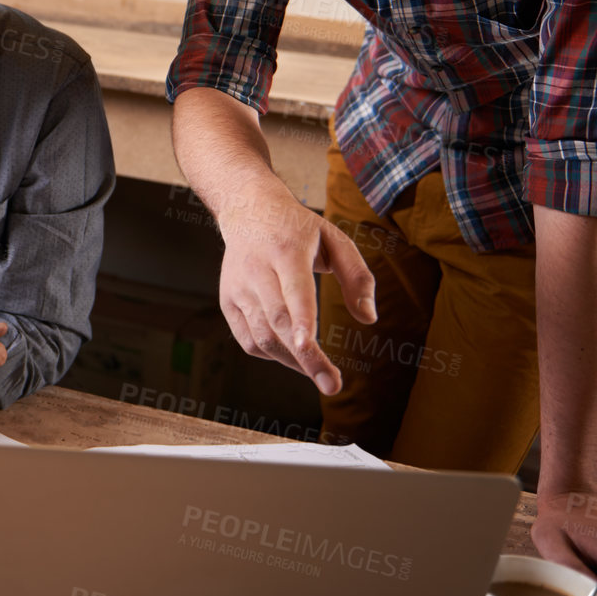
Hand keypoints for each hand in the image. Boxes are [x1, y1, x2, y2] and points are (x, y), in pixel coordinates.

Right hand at [215, 186, 376, 394]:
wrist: (248, 210)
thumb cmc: (298, 229)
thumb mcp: (336, 240)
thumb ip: (358, 277)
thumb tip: (369, 318)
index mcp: (286, 249)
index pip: (293, 290)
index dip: (300, 320)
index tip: (308, 346)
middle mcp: (256, 269)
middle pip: (278, 321)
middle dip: (305, 357)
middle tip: (332, 384)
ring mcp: (237, 286)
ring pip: (262, 336)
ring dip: (292, 361)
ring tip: (319, 371)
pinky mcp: (228, 300)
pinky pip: (249, 340)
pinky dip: (271, 355)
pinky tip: (292, 354)